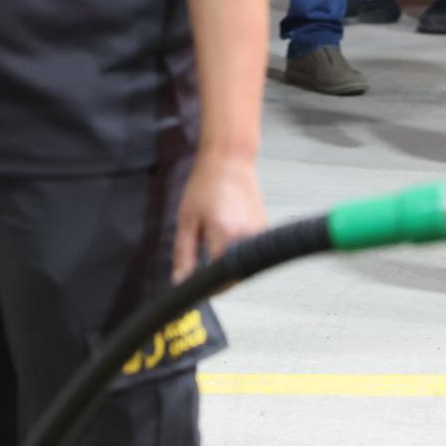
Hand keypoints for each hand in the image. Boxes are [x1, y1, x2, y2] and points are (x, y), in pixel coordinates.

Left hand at [173, 154, 266, 279]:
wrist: (230, 160)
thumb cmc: (207, 183)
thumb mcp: (187, 219)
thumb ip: (183, 254)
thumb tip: (180, 281)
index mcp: (225, 235)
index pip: (218, 278)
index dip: (206, 284)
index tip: (198, 283)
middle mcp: (246, 236)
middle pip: (234, 275)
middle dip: (218, 274)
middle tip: (204, 255)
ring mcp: (259, 232)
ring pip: (243, 264)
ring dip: (228, 260)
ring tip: (216, 235)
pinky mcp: (265, 228)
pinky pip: (250, 250)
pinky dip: (238, 248)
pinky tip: (228, 228)